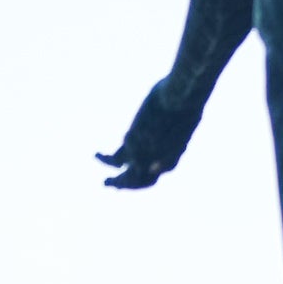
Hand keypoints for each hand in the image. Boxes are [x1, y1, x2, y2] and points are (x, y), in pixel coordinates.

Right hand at [99, 71, 209, 188]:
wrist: (181, 98)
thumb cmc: (186, 100)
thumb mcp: (184, 110)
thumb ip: (178, 115)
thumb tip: (180, 104)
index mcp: (175, 154)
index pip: (162, 168)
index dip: (153, 167)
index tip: (147, 162)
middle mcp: (160, 162)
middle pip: (143, 181)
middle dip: (130, 185)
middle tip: (118, 185)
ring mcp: (146, 156)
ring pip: (127, 178)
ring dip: (115, 182)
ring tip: (105, 183)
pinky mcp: (131, 147)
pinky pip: (114, 160)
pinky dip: (104, 159)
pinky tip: (96, 154)